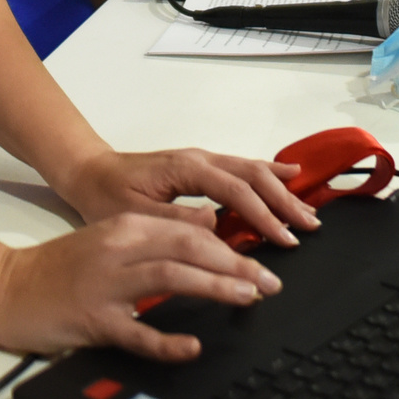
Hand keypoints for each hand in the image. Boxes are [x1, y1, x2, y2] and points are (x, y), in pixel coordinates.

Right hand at [0, 213, 282, 359]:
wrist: (8, 287)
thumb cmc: (61, 268)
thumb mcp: (112, 240)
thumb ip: (157, 236)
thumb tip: (209, 231)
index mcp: (125, 228)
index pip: (191, 230)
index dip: (231, 244)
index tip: (260, 260)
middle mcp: (118, 249)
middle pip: (189, 247)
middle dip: (235, 264)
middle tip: (268, 282)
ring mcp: (105, 284)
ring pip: (171, 278)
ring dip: (215, 286)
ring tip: (247, 298)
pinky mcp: (92, 319)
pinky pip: (137, 332)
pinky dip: (167, 340)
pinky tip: (191, 346)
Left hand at [50, 148, 320, 248]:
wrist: (89, 173)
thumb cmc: (106, 195)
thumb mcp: (133, 217)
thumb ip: (175, 222)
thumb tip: (216, 226)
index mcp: (185, 169)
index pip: (235, 190)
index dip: (263, 215)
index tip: (284, 239)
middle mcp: (199, 159)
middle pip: (252, 175)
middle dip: (284, 201)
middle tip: (309, 227)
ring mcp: (202, 160)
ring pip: (252, 169)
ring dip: (281, 190)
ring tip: (307, 212)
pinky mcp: (201, 168)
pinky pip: (242, 169)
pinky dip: (268, 175)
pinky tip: (288, 178)